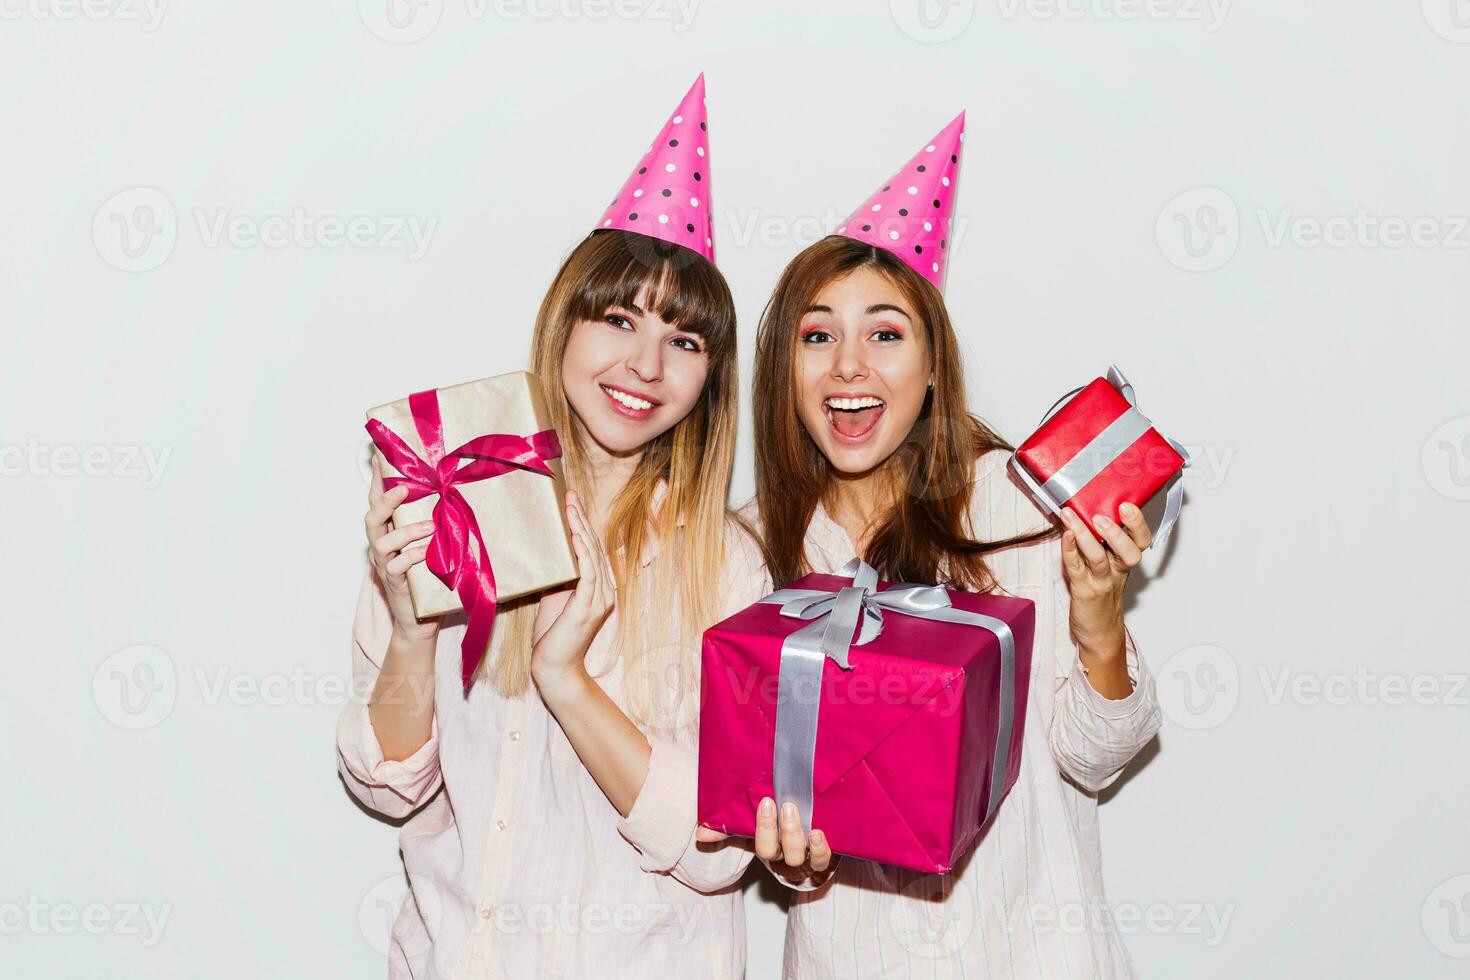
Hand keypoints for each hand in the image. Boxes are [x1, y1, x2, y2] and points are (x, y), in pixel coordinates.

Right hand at [366, 454, 438, 642]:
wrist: (421, 620)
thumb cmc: (428, 577)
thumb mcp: (430, 544)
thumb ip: (432, 522)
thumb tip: (451, 494)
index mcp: (388, 532)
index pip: (378, 501)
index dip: (377, 480)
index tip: (379, 456)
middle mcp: (381, 546)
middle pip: (371, 517)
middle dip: (385, 500)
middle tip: (403, 489)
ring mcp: (384, 564)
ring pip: (382, 541)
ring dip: (406, 530)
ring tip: (430, 525)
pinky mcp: (393, 583)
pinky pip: (395, 566)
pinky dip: (411, 556)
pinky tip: (427, 552)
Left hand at [530, 490, 615, 692]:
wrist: (555, 669)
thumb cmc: (552, 636)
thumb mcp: (555, 598)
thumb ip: (559, 577)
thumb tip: (550, 554)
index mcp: (599, 589)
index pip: (593, 550)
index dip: (584, 525)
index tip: (572, 502)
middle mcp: (605, 592)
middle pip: (595, 547)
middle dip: (582, 519)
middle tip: (570, 495)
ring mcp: (599, 600)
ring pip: (593, 556)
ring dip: (581, 529)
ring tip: (570, 507)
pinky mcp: (587, 608)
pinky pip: (588, 573)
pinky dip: (583, 552)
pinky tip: (576, 535)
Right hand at [699, 798, 834, 887]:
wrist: (819, 839)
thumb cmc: (782, 832)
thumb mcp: (756, 829)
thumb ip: (729, 829)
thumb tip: (700, 833)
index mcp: (768, 850)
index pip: (760, 845)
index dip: (763, 828)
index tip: (766, 802)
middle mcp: (785, 859)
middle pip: (778, 853)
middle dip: (777, 830)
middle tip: (781, 804)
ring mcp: (806, 861)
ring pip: (801, 858)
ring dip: (798, 837)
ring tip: (799, 815)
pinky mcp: (825, 859)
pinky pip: (824, 860)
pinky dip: (821, 849)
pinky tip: (819, 835)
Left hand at [1058, 502, 1150, 655]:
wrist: (1099, 630)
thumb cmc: (1102, 592)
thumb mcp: (1111, 564)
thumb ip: (1106, 541)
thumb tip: (1090, 506)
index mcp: (1125, 560)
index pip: (1141, 541)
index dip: (1137, 524)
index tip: (1127, 505)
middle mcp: (1117, 570)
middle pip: (1129, 552)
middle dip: (1118, 532)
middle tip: (1102, 516)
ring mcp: (1100, 581)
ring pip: (1098, 558)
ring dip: (1085, 536)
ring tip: (1072, 517)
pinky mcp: (1083, 590)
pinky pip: (1076, 568)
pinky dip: (1069, 550)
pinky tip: (1064, 535)